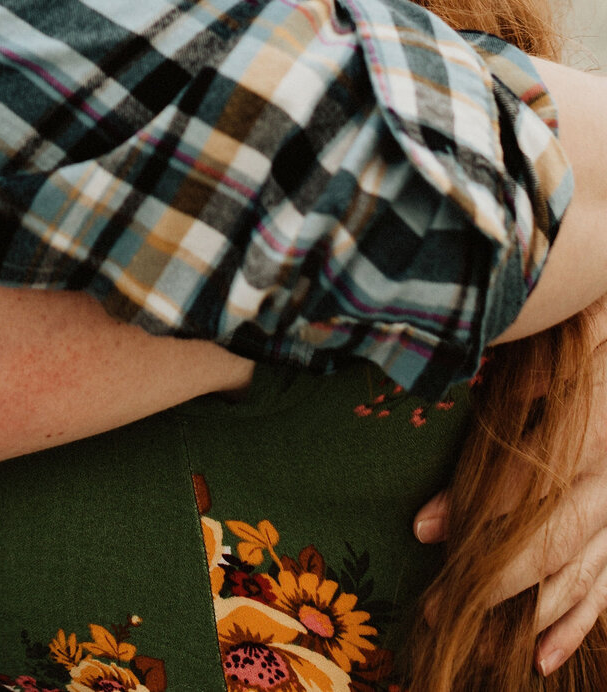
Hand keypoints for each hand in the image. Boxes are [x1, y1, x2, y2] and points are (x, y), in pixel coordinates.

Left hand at [415, 303, 606, 675]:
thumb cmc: (590, 351)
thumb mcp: (553, 357)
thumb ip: (513, 389)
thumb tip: (461, 412)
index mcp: (587, 439)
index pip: (521, 485)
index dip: (470, 511)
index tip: (420, 529)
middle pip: (546, 547)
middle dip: (488, 583)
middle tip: (432, 607)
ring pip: (575, 579)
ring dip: (524, 616)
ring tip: (472, 642)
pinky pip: (606, 590)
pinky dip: (575, 626)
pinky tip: (543, 657)